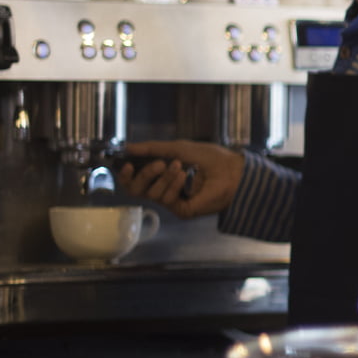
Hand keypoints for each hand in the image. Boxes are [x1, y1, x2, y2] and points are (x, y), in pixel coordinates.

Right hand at [115, 139, 245, 219]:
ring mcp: (173, 201)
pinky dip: (173, 185)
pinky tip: (184, 176)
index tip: (125, 164)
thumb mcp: (177, 148)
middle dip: (144, 174)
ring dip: (164, 177)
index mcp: (161, 176)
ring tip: (180, 166)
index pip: (134, 180)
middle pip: (136, 190)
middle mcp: (164, 190)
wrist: (232, 169)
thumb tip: (128, 147)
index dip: (125, 175)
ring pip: (151, 194)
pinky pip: (165, 200)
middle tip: (160, 164)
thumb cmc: (210, 158)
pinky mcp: (182, 210)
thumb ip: (152, 149)